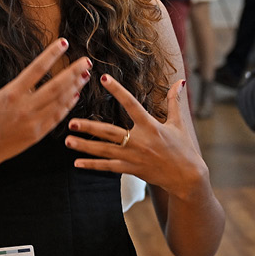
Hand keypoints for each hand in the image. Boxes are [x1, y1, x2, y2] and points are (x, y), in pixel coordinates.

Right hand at [0, 38, 91, 167]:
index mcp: (11, 94)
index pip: (37, 69)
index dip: (52, 55)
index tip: (64, 43)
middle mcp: (25, 107)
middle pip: (56, 86)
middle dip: (73, 72)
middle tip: (86, 61)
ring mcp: (33, 122)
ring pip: (60, 101)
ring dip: (75, 87)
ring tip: (85, 75)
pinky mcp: (38, 134)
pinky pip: (58, 117)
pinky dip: (68, 105)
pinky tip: (76, 94)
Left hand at [65, 75, 207, 200]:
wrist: (187, 176)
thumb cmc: (183, 148)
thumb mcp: (178, 123)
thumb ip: (174, 101)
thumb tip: (179, 81)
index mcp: (150, 125)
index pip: (131, 104)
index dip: (118, 91)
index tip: (103, 79)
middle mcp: (139, 140)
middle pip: (110, 132)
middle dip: (89, 127)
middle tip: (71, 123)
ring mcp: (134, 157)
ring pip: (105, 151)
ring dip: (85, 146)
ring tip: (68, 140)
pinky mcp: (132, 169)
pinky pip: (108, 167)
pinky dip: (92, 165)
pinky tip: (77, 163)